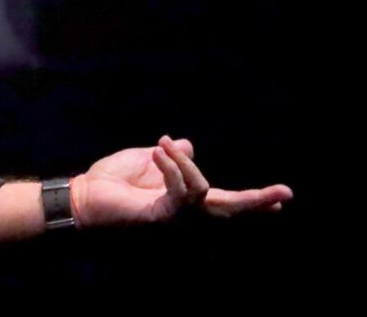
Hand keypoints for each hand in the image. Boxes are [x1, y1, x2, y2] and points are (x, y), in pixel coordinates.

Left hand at [71, 135, 292, 225]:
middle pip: (228, 211)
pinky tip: (158, 151)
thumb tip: (188, 145)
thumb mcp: (144, 161)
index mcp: (183, 203)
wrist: (81, 198)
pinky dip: (173, 168)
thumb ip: (171, 158)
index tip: (281, 202)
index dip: (252, 202)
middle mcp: (185, 218)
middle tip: (284, 194)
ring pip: (205, 194)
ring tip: (161, 144)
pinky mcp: (163, 220)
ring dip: (183, 164)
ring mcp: (176, 223)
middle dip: (255, 201)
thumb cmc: (108, 183)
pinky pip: (183, 193)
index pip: (222, 203)